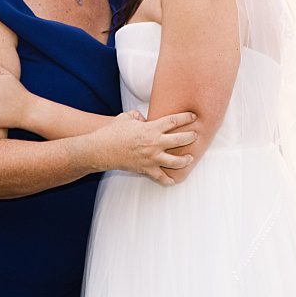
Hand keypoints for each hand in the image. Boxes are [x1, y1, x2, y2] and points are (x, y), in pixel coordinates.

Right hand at [74, 111, 198, 185]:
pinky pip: (161, 177)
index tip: (193, 116)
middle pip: (180, 140)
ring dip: (185, 160)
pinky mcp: (146, 169)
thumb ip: (137, 116)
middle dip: (191, 137)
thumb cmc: (112, 132)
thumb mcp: (125, 118)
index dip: (186, 117)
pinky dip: (168, 180)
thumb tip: (143, 118)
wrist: (100, 150)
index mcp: (150, 128)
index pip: (174, 121)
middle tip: (195, 136)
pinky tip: (173, 180)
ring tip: (189, 158)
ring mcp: (151, 158)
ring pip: (176, 161)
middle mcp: (154, 143)